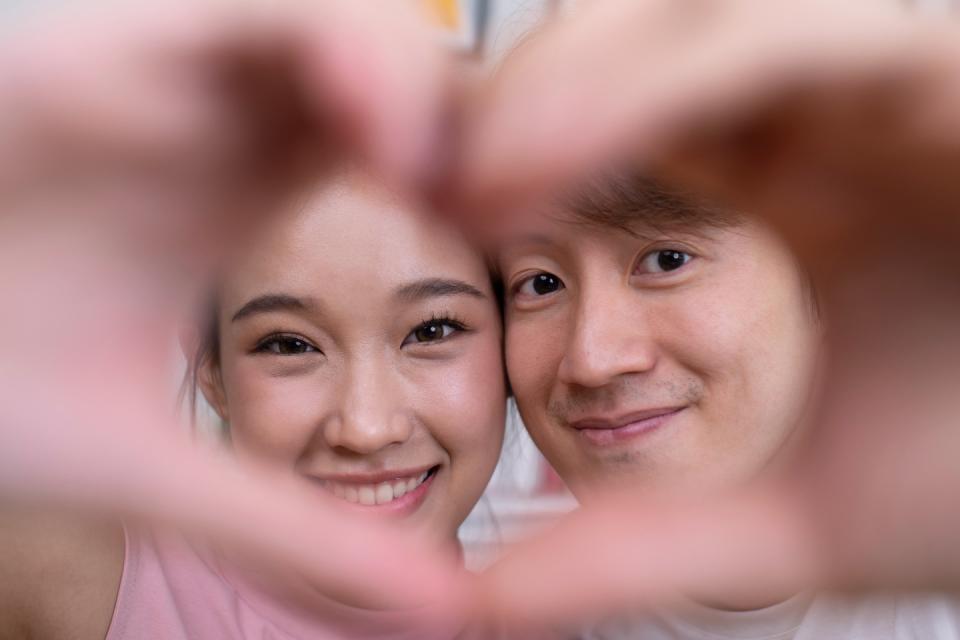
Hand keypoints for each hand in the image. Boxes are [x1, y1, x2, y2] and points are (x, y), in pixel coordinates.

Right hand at [0, 0, 462, 611]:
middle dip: (476, 119)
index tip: (515, 244)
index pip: (411, 147)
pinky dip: (341, 54)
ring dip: (420, 85)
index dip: (490, 180)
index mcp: (252, 202)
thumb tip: (431, 606)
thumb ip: (292, 529)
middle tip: (506, 203)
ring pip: (350, 21)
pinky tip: (375, 143)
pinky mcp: (119, 46)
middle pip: (404, 74)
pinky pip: (261, 10)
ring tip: (437, 180)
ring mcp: (181, 80)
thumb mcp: (160, 468)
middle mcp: (231, 133)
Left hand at [453, 0, 959, 625]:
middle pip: (628, 43)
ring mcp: (877, 73)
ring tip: (466, 177)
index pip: (614, 120)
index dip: (510, 153)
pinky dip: (655, 87)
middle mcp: (823, 109)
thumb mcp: (799, 517)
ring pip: (687, 16)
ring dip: (565, 84)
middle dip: (516, 100)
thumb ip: (645, 546)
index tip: (423, 209)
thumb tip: (493, 602)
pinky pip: (776, 36)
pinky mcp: (935, 61)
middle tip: (413, 175)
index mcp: (786, 181)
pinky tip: (547, 164)